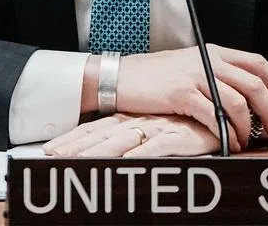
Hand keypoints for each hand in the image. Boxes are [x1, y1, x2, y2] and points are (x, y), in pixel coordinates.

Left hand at [45, 113, 222, 157]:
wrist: (217, 104)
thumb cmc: (188, 118)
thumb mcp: (158, 125)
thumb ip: (139, 135)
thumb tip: (118, 147)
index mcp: (133, 117)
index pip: (96, 128)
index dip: (73, 139)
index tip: (50, 150)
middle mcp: (140, 121)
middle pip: (102, 135)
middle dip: (76, 147)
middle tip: (52, 158)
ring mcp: (157, 127)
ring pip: (121, 141)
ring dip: (98, 152)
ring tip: (74, 162)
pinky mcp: (178, 135)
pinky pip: (157, 146)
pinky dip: (140, 154)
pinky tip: (125, 162)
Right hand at [117, 45, 267, 147]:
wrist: (122, 77)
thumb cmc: (152, 75)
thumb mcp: (188, 64)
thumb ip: (214, 73)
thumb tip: (240, 94)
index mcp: (213, 52)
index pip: (256, 63)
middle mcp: (208, 61)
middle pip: (254, 85)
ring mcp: (196, 77)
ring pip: (238, 103)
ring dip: (247, 128)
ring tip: (246, 140)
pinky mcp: (183, 95)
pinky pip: (215, 116)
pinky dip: (226, 133)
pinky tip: (228, 141)